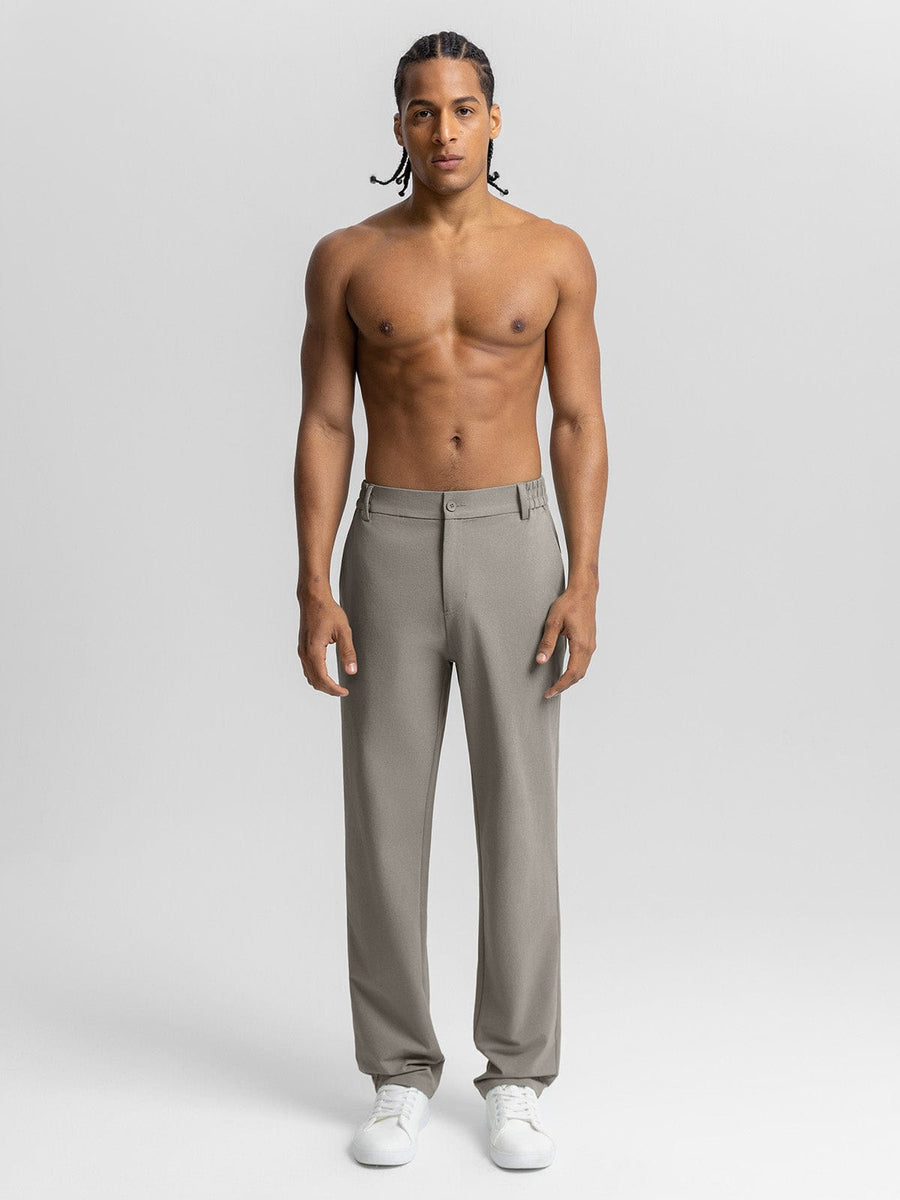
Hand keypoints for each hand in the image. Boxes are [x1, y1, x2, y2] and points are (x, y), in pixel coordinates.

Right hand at [297, 592, 357, 696]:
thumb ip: (348, 652)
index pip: (322, 678)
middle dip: (329, 689)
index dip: (334, 689)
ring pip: (309, 676)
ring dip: (322, 684)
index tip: (345, 692)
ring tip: (336, 686)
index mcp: (314, 650)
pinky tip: (326, 675)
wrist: (313, 599)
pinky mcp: (303, 648)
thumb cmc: (328, 611)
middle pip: (315, 681)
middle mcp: (305, 653)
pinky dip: (316, 676)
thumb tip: (352, 671)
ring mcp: (302, 651)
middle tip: (343, 691)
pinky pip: (307, 669)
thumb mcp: (343, 631)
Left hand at [535, 583, 596, 698]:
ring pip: (583, 670)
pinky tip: (565, 672)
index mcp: (580, 644)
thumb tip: (540, 661)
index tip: (549, 693)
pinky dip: (575, 672)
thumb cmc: (569, 604)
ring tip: (556, 685)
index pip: (571, 673)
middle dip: (564, 686)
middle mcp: (588, 647)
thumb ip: (547, 642)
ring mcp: (591, 645)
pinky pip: (584, 663)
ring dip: (570, 680)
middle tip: (550, 693)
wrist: (584, 592)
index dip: (560, 685)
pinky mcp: (590, 642)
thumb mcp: (553, 622)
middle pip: (578, 675)